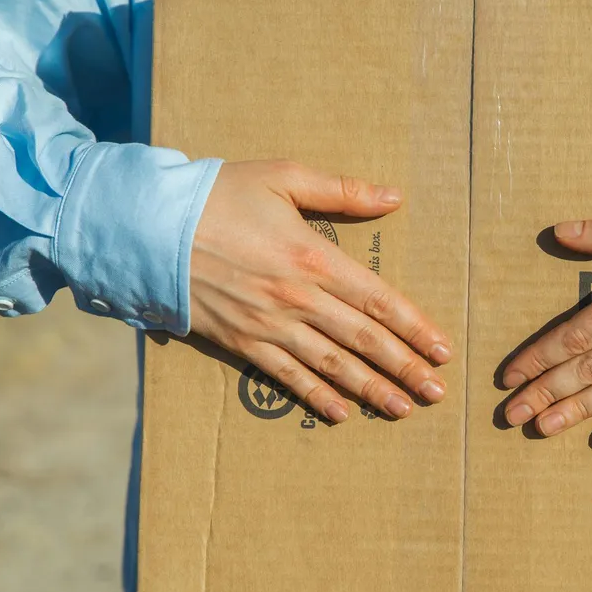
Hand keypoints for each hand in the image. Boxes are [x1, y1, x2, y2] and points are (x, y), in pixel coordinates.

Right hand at [189, 160, 452, 423]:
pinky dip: (317, 398)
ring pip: (332, 366)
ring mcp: (269, 326)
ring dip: (372, 390)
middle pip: (364, 341)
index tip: (443, 350)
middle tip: (437, 393)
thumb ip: (342, 191)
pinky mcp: (242, 343)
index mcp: (314, 258)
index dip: (415, 328)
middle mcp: (298, 299)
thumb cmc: (217, 195)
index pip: (379, 302)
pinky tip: (343, 413)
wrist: (148, 227)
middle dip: (406, 368)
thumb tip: (394, 197)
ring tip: (404, 409)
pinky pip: (287, 377)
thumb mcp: (283, 178)